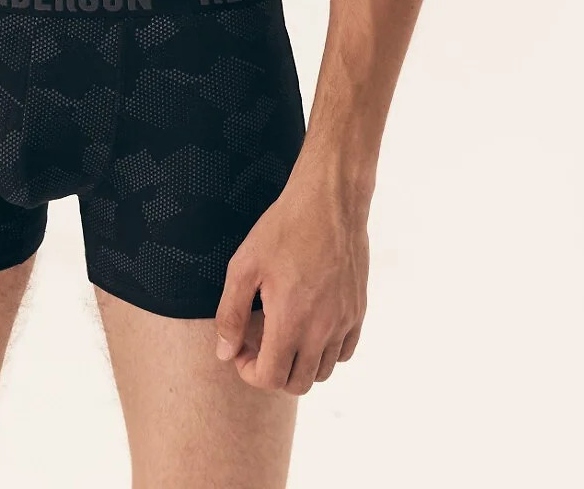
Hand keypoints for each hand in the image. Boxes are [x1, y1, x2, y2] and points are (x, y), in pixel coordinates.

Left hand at [213, 158, 369, 391]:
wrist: (330, 201)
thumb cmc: (283, 228)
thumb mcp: (244, 265)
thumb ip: (231, 313)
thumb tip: (225, 352)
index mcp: (291, 320)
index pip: (271, 378)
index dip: (249, 371)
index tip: (241, 348)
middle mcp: (323, 329)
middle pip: (298, 383)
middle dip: (273, 372)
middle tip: (259, 343)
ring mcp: (345, 321)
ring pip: (324, 371)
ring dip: (299, 364)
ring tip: (283, 333)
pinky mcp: (358, 310)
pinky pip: (344, 352)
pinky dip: (326, 351)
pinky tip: (309, 324)